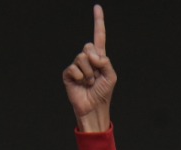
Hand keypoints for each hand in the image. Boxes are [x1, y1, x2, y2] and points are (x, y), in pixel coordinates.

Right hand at [62, 5, 115, 132]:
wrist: (93, 108)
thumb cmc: (103, 93)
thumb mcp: (111, 76)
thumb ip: (106, 61)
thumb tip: (92, 55)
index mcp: (99, 57)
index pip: (99, 36)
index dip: (98, 22)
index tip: (97, 7)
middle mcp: (87, 59)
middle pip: (88, 46)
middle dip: (94, 60)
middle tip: (95, 76)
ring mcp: (77, 66)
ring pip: (81, 57)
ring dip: (88, 72)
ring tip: (89, 82)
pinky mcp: (68, 74)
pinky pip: (73, 68)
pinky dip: (79, 77)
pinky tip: (80, 84)